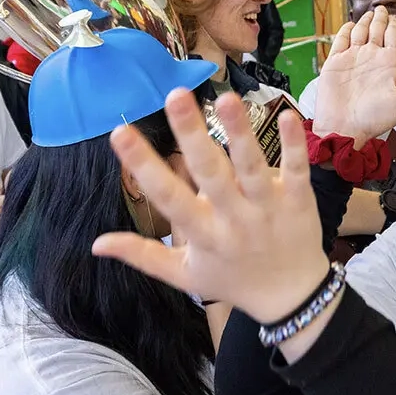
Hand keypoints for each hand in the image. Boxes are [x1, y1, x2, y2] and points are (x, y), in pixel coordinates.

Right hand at [93, 89, 329, 324]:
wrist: (292, 298)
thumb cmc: (233, 280)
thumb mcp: (184, 275)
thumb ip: (142, 255)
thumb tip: (96, 244)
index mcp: (203, 233)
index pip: (167, 197)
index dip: (143, 166)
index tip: (119, 132)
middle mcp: (234, 218)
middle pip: (210, 173)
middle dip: (192, 134)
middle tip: (176, 96)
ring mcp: (269, 208)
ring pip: (252, 167)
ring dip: (240, 133)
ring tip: (226, 99)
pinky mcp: (299, 200)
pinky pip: (296, 169)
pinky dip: (293, 144)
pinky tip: (286, 115)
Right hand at [311, 6, 395, 146]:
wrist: (345, 129)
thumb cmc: (375, 120)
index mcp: (389, 64)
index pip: (394, 36)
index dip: (395, 24)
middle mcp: (372, 58)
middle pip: (377, 29)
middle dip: (381, 16)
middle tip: (382, 8)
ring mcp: (353, 58)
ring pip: (360, 30)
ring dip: (365, 20)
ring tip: (369, 13)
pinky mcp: (335, 62)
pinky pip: (341, 40)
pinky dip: (346, 29)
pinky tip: (351, 24)